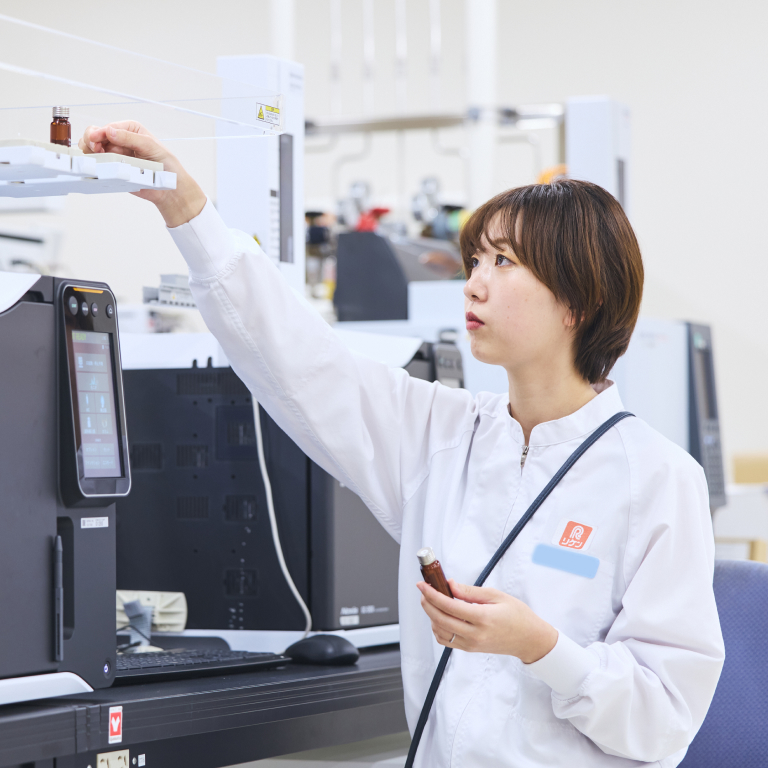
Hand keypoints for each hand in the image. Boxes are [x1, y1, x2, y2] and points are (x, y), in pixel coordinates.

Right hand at [78, 121, 205, 227]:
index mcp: (130, 130)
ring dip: (90, 153)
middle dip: (91, 141)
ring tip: (97, 158)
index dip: (99, 132)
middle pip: (95, 136)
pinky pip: (99, 166)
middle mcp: (121, 141)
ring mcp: (115, 156)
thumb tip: (110, 131)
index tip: (95, 139)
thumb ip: (131, 138)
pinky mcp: (114, 170)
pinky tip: (97, 167)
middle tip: (95, 150)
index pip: (108, 127)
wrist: (170, 189)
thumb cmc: (167, 166)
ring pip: (92, 150)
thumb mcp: (152, 146)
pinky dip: (94, 166)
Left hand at [417, 579, 557, 663]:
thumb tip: (450, 585)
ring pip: (440, 631)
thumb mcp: (497, 596)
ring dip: (431, 615)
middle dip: (427, 603)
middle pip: (440, 619)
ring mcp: (471, 644)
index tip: (422, 585)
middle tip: (424, 590)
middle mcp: (474, 634)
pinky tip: (441, 616)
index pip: (449, 606)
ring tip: (432, 601)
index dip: (432, 594)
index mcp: (483, 618)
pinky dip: (438, 628)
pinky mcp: (470, 649)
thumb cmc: (517, 615)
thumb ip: (471, 592)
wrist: (529, 639)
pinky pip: (446, 640)